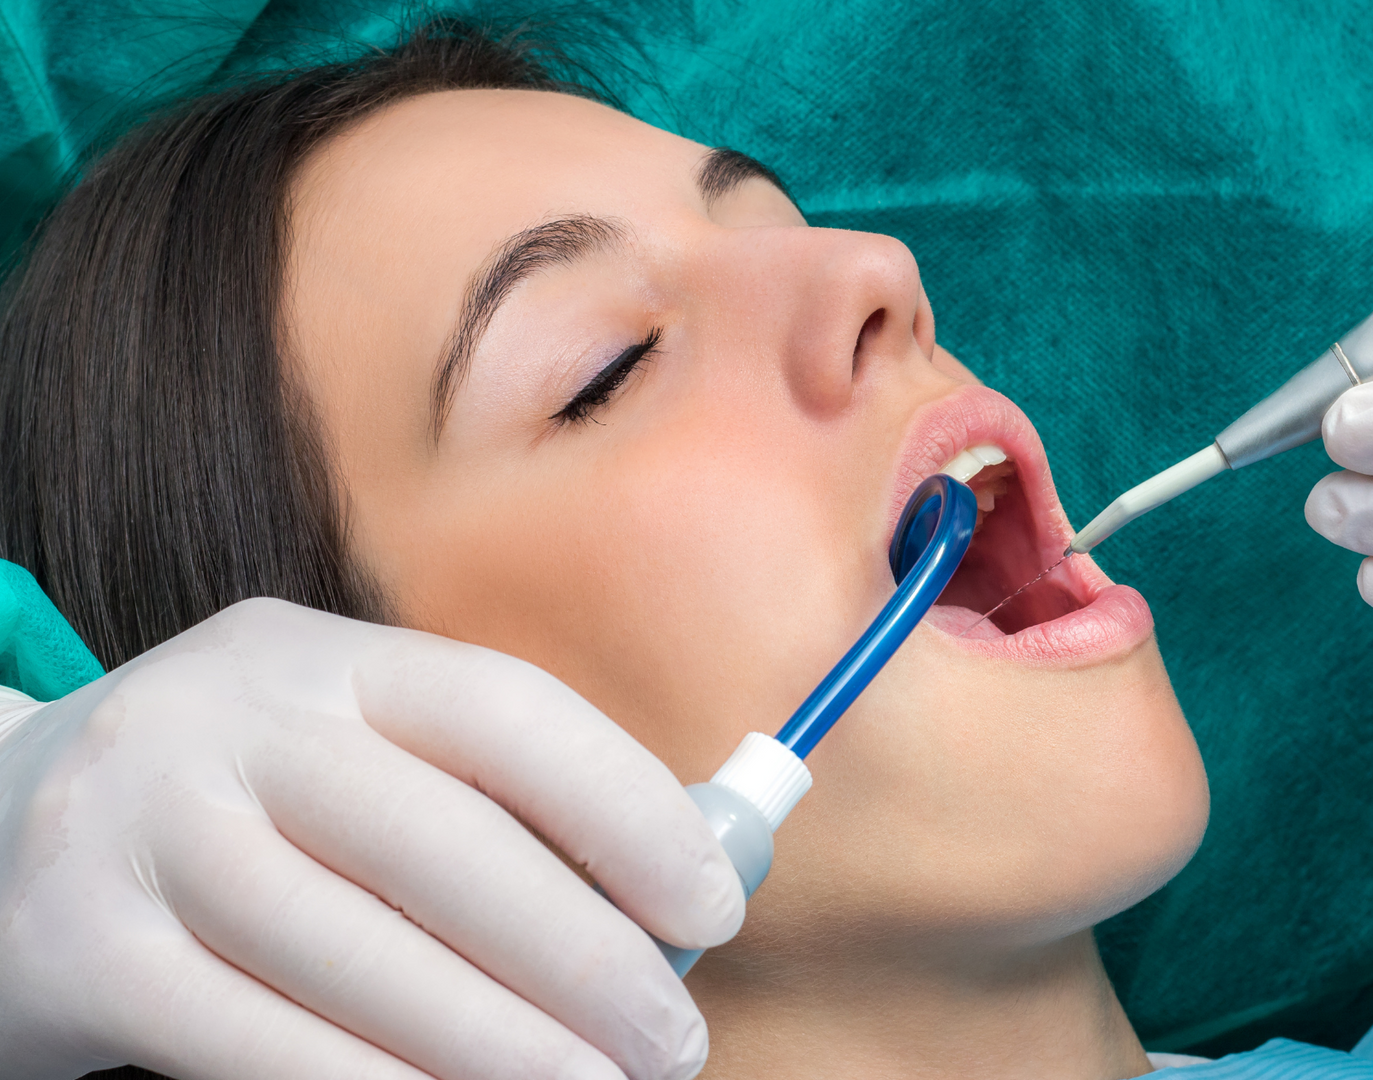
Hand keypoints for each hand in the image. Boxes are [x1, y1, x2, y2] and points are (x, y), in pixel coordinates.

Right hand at [0, 598, 743, 1079]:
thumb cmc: (245, 808)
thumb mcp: (347, 756)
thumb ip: (486, 802)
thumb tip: (673, 892)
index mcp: (322, 658)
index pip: (505, 714)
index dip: (627, 809)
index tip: (712, 905)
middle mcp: (225, 723)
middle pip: (444, 847)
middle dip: (585, 960)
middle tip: (672, 1042)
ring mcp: (141, 832)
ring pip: (362, 961)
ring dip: (504, 1050)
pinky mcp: (81, 955)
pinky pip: (265, 1045)